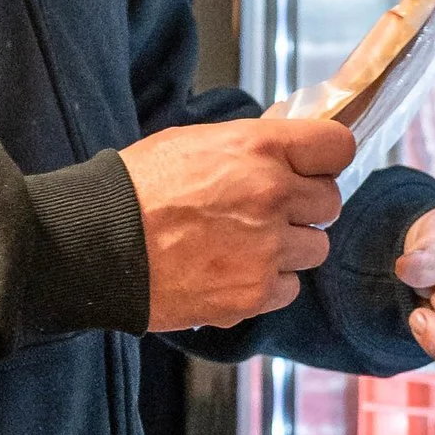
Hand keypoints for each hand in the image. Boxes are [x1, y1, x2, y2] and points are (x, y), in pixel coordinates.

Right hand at [119, 109, 354, 328]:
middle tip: (269, 210)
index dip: (325, 158)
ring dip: (289, 247)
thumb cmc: (137, 188)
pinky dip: (268, 283)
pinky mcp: (255, 293)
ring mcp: (267, 249)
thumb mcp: (195, 141)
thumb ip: (251, 145)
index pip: (337, 146)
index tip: (313, 167)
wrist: (97, 245)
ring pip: (316, 249)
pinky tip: (234, 271)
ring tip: (247, 244)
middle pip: (330, 202)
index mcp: (259, 149)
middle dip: (305, 206)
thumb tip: (287, 146)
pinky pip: (289, 288)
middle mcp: (273, 196)